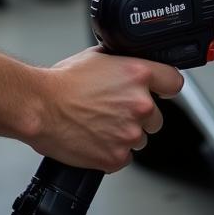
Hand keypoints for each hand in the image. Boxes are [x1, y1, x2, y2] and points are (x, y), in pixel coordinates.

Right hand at [32, 47, 183, 171]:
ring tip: (100, 125)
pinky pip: (124, 157)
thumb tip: (133, 64)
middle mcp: (140, 104)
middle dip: (139, 116)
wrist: (40, 107)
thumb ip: (124, 63)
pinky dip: (112, 152)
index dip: (165, 87)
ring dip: (125, 134)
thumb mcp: (99, 56)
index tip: (160, 91)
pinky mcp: (116, 156)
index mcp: (139, 75)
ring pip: (140, 138)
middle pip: (156, 117)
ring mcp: (130, 132)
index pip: (174, 82)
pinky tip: (95, 139)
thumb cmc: (63, 82)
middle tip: (114, 111)